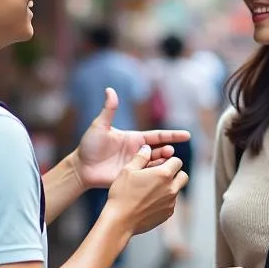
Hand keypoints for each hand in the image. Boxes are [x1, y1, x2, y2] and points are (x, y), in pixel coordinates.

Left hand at [73, 87, 190, 189]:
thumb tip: (110, 89)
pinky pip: (147, 177)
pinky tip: (160, 176)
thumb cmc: (89, 146)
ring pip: (155, 164)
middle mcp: (138, 152)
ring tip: (166, 162)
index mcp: (134, 139)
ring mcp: (136, 165)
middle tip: (170, 152)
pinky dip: (155, 176)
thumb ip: (108, 110)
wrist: (81, 167)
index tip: (187, 135)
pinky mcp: (132, 178)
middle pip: (159, 150)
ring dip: (163, 163)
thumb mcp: (100, 126)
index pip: (158, 136)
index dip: (172, 135)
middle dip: (168, 150)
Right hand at [105, 146, 186, 235]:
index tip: (159, 163)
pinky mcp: (168, 214)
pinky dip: (164, 200)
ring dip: (169, 187)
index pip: (177, 161)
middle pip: (183, 176)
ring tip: (152, 189)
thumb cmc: (122, 194)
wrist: (120, 221)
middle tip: (160, 175)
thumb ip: (140, 157)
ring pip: (177, 190)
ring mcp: (171, 203)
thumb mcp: (128, 171)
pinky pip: (171, 203)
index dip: (168, 160)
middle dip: (175, 174)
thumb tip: (147, 148)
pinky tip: (149, 201)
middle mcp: (171, 188)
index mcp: (164, 174)